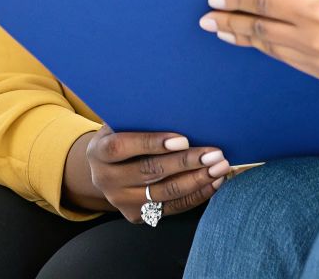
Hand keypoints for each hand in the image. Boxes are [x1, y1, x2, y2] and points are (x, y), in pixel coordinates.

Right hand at [83, 125, 229, 222]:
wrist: (106, 169)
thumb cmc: (122, 135)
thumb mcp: (121, 123)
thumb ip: (140, 118)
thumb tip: (178, 103)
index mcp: (99, 152)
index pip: (123, 147)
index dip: (153, 143)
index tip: (184, 139)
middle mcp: (106, 179)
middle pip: (150, 172)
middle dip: (186, 162)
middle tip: (215, 154)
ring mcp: (121, 201)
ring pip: (164, 192)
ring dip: (197, 180)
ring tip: (220, 167)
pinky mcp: (137, 215)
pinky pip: (171, 207)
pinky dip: (195, 195)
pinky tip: (213, 183)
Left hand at [199, 0, 318, 85]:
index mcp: (316, 11)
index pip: (263, 3)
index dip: (236, 0)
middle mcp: (316, 42)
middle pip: (262, 32)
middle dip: (232, 23)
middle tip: (207, 19)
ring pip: (274, 51)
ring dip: (248, 40)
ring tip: (226, 31)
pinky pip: (294, 62)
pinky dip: (274, 51)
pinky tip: (261, 43)